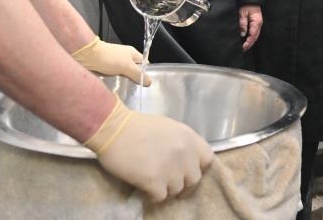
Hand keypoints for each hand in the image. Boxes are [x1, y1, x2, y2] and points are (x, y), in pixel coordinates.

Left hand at [71, 37, 148, 84]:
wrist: (87, 56)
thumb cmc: (109, 58)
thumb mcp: (127, 66)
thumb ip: (138, 74)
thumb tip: (149, 82)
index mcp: (132, 54)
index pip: (144, 63)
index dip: (146, 72)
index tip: (147, 83)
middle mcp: (124, 58)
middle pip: (134, 71)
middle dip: (135, 80)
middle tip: (137, 91)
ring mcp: (115, 64)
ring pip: (124, 75)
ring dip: (124, 82)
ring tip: (127, 93)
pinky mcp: (106, 70)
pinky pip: (114, 78)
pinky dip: (115, 83)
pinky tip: (117, 90)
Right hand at [86, 96, 213, 201]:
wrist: (114, 129)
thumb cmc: (138, 125)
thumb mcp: (169, 128)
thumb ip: (182, 143)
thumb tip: (186, 159)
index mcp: (189, 138)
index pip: (208, 159)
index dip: (198, 166)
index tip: (188, 170)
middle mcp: (184, 153)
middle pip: (194, 179)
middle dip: (183, 182)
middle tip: (170, 182)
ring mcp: (170, 169)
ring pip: (177, 190)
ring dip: (167, 189)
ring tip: (155, 183)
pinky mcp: (154, 181)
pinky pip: (161, 197)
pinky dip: (153, 196)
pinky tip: (146, 190)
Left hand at [238, 5, 262, 50]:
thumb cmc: (246, 4)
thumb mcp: (242, 13)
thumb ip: (243, 23)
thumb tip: (243, 34)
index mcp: (257, 22)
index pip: (253, 35)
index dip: (248, 42)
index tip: (243, 47)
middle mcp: (259, 24)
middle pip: (255, 37)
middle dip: (249, 44)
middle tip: (243, 50)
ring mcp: (258, 23)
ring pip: (255, 35)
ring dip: (250, 41)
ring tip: (245, 47)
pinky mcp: (256, 22)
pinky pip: (254, 31)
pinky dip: (251, 37)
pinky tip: (247, 39)